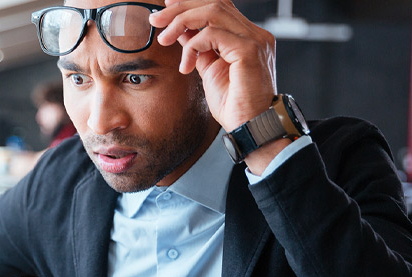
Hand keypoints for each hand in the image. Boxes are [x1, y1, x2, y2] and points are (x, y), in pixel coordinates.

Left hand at [149, 0, 287, 173]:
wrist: (252, 128)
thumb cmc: (235, 106)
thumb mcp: (210, 69)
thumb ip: (199, 48)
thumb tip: (180, 32)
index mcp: (247, 36)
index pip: (219, 6)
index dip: (190, 3)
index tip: (165, 9)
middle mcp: (254, 33)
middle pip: (214, 2)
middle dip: (180, 7)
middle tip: (156, 19)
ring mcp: (254, 40)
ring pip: (212, 12)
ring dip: (181, 21)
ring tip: (164, 38)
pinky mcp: (249, 50)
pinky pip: (213, 34)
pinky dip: (193, 45)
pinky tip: (186, 65)